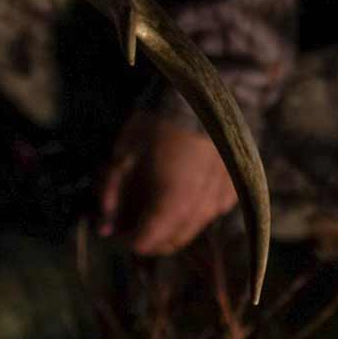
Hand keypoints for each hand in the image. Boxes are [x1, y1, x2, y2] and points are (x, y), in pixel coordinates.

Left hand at [97, 111, 236, 255]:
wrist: (205, 96)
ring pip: (193, 229)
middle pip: (172, 242)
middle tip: (131, 218)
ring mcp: (221, 200)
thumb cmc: (157, 123)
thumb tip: (102, 228)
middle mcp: (201, 210)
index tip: (116, 227)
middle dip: (148, 236)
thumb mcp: (123, 156)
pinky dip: (192, 210)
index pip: (146, 242)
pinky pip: (210, 212)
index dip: (127, 238)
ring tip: (154, 201)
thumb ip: (112, 196)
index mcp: (171, 204)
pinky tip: (180, 188)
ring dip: (170, 225)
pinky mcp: (235, 189)